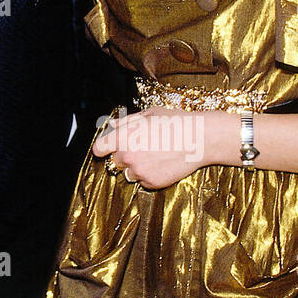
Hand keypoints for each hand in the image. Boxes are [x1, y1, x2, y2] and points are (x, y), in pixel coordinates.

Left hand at [92, 107, 222, 188]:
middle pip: (115, 161)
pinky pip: (143, 182)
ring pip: (129, 173)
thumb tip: (113, 125)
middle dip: (125, 156)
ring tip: (156, 156)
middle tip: (143, 148)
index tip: (107, 149)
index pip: (99, 149)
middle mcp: (127, 155)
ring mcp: (139, 171)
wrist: (198, 139)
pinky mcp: (152, 183)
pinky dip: (150, 176)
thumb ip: (126, 122)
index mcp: (123, 136)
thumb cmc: (175, 123)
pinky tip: (162, 164)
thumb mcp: (148, 114)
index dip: (103, 148)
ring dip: (137, 167)